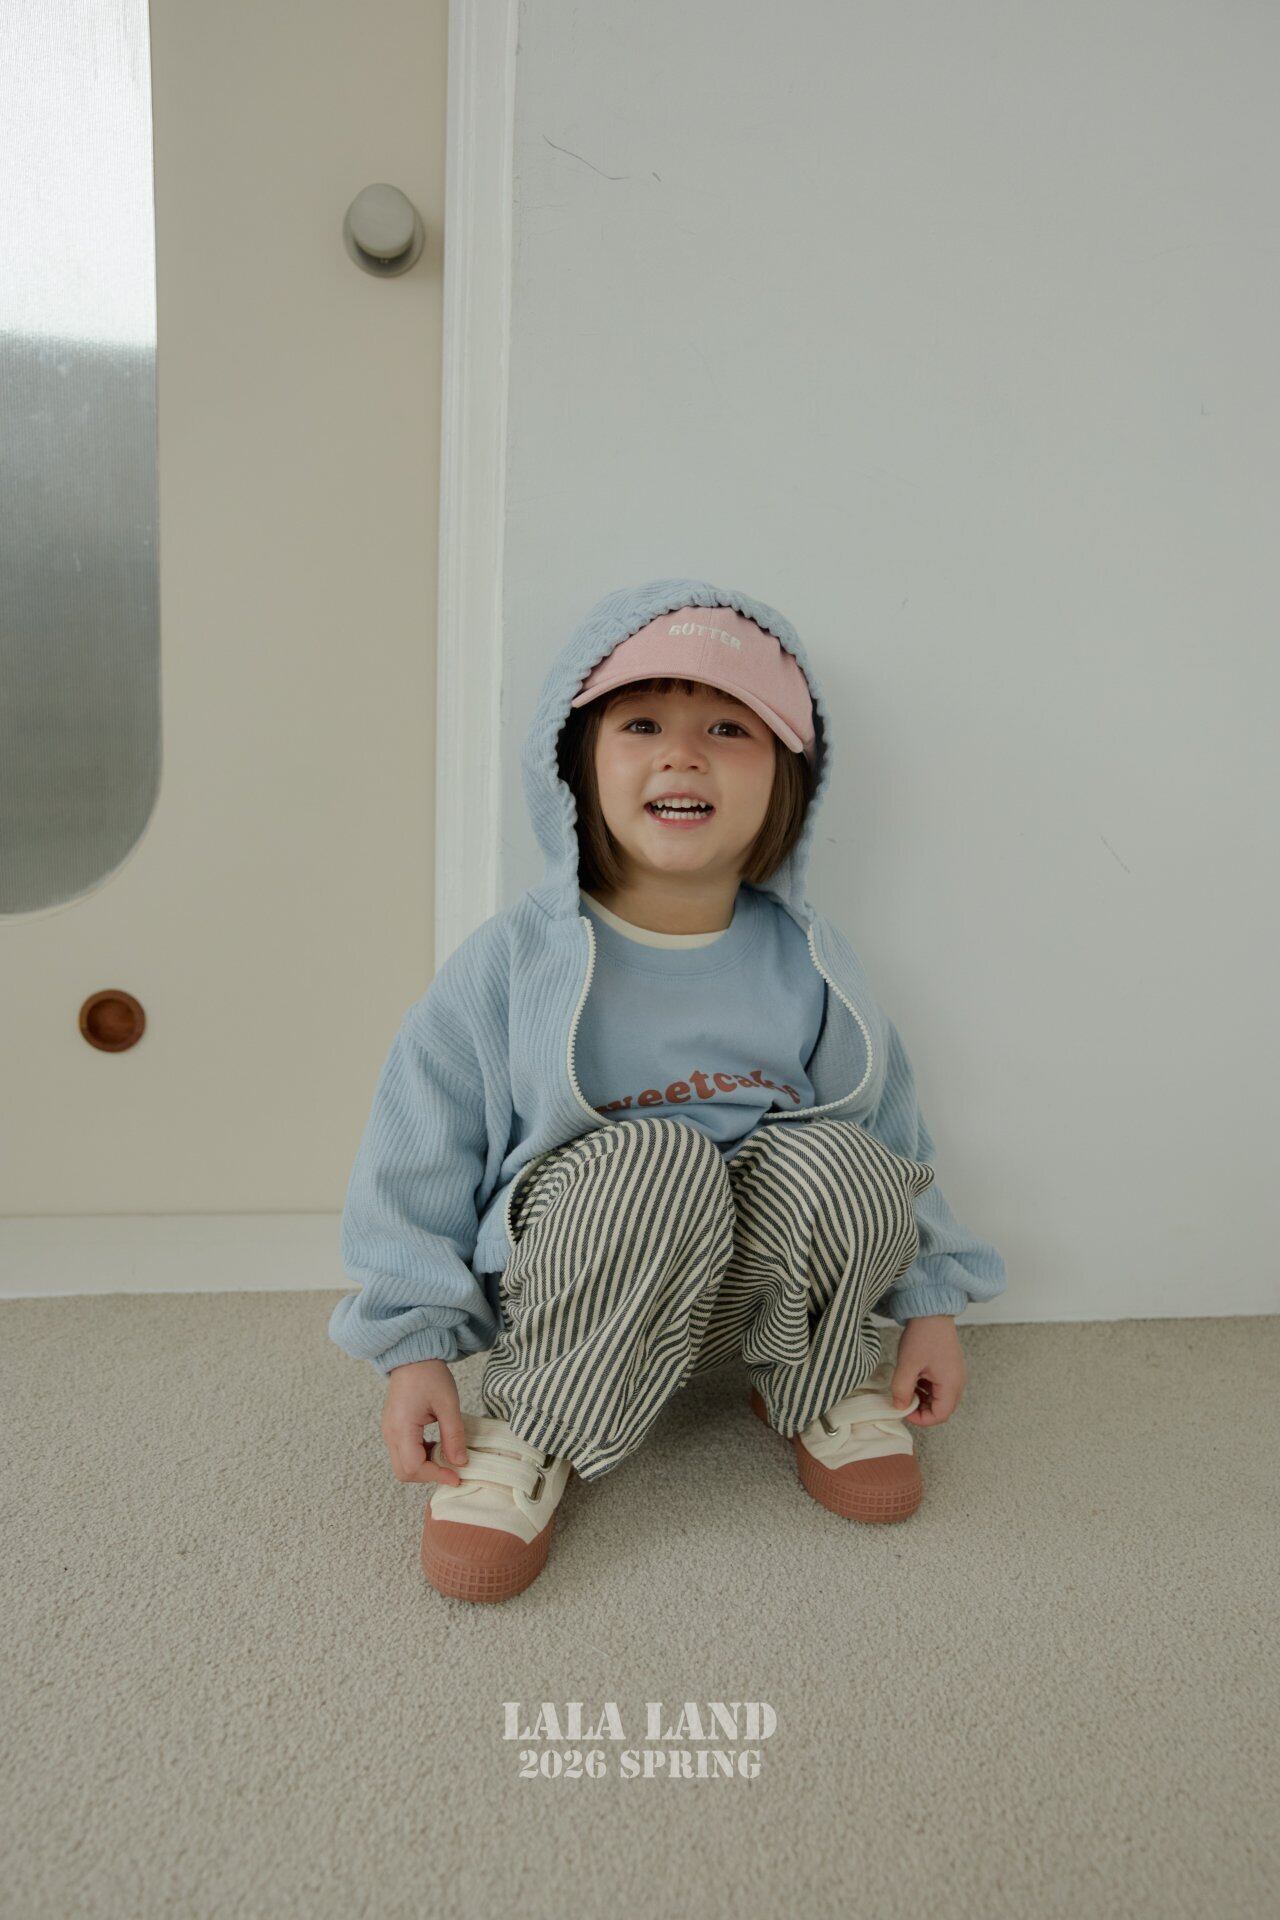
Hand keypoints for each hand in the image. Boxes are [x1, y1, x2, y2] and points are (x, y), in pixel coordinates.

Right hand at [381, 1358, 469, 1485]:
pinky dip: (419, 1456)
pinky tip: (436, 1445)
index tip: (456, 1477)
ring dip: (424, 1466)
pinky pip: (402, 1453)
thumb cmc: (430, 1375)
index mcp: (402, 1427)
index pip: (413, 1467)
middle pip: (404, 1472)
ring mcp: (389, 1431)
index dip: (435, 1476)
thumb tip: (460, 1463)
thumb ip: (453, 1435)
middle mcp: (390, 1433)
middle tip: (451, 1469)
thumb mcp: (448, 1404)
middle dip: (428, 1475)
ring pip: (402, 1465)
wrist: (413, 1356)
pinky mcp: (392, 1428)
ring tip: (446, 1454)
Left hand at [890, 1315, 966, 1427]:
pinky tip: (913, 1377)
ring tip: (906, 1386)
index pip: (940, 1415)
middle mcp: (958, 1382)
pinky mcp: (950, 1367)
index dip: (921, 1418)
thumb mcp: (907, 1364)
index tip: (903, 1410)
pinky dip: (926, 1388)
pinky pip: (939, 1386)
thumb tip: (899, 1407)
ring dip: (923, 1398)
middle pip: (941, 1409)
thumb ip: (902, 1389)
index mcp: (951, 1384)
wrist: (932, 1311)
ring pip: (939, 1398)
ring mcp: (955, 1374)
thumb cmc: (923, 1335)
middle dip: (922, 1409)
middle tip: (903, 1399)